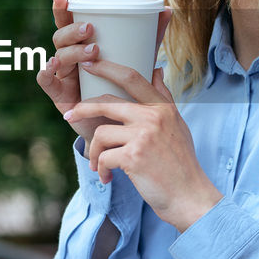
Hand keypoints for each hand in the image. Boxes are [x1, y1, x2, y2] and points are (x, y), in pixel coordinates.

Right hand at [37, 0, 171, 147]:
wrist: (119, 130)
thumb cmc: (126, 91)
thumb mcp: (139, 60)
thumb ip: (150, 37)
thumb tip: (166, 9)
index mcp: (82, 46)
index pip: (69, 22)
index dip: (62, 8)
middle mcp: (70, 58)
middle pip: (61, 37)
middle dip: (72, 30)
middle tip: (90, 30)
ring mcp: (63, 77)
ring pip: (58, 56)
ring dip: (72, 51)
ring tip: (92, 52)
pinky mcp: (60, 96)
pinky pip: (46, 82)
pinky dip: (46, 72)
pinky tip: (53, 66)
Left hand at [64, 61, 220, 232]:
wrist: (189, 196)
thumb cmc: (180, 162)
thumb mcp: (177, 124)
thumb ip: (164, 97)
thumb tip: (157, 69)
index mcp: (162, 107)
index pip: (131, 77)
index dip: (106, 67)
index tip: (87, 63)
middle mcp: (153, 117)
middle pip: (107, 103)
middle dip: (83, 109)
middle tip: (70, 116)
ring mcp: (143, 136)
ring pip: (101, 133)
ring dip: (94, 152)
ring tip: (98, 165)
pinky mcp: (133, 157)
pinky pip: (104, 157)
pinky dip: (102, 169)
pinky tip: (108, 178)